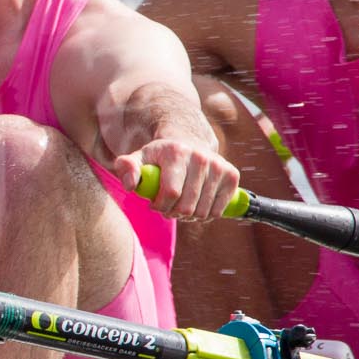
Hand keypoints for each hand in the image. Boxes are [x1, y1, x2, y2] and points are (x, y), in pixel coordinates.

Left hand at [115, 138, 239, 221]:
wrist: (188, 142)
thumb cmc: (160, 156)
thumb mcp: (139, 158)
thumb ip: (126, 168)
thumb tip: (131, 186)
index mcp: (177, 153)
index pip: (171, 193)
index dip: (161, 206)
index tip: (154, 205)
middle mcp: (201, 158)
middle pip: (187, 206)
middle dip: (173, 213)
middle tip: (167, 208)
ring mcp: (219, 166)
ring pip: (203, 211)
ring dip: (189, 216)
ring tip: (180, 206)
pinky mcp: (232, 175)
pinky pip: (218, 210)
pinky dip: (206, 215)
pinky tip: (196, 205)